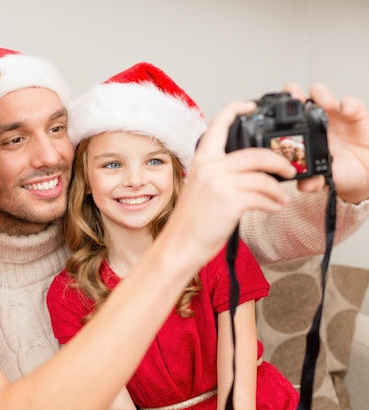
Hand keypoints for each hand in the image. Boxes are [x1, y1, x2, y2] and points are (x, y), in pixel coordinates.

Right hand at [164, 100, 295, 267]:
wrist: (180, 244)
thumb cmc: (190, 221)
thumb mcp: (200, 188)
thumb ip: (219, 173)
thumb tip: (249, 170)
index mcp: (201, 160)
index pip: (218, 125)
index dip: (236, 109)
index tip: (251, 105)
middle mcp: (210, 167)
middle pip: (255, 153)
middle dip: (278, 161)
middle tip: (288, 168)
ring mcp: (220, 183)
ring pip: (263, 177)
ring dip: (279, 188)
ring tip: (282, 197)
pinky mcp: (231, 201)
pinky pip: (263, 196)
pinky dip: (274, 203)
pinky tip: (275, 207)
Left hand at [284, 82, 368, 203]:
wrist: (364, 172)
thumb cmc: (340, 171)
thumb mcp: (325, 178)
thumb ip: (314, 181)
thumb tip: (304, 187)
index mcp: (300, 133)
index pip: (283, 116)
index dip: (278, 111)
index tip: (274, 112)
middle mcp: (313, 120)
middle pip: (298, 96)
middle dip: (293, 93)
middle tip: (295, 98)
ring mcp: (333, 114)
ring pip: (321, 94)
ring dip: (320, 95)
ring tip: (324, 104)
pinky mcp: (354, 113)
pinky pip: (350, 103)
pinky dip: (348, 104)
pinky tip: (347, 111)